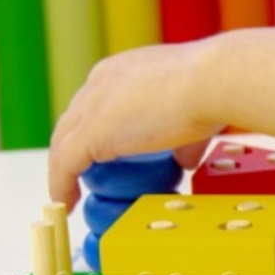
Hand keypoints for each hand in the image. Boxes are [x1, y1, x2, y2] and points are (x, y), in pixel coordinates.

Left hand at [48, 40, 225, 209]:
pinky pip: (64, 164)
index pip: (95, 103)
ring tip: (68, 195)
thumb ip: (184, 141)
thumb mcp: (194, 116)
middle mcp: (100, 82)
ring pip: (62, 142)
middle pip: (72, 121)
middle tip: (78, 177)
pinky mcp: (91, 131)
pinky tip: (67, 203)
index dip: (92, 129)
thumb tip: (184, 161)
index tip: (99, 153)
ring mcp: (92, 105)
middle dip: (71, 150)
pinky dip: (62, 185)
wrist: (212, 82)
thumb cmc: (212, 90)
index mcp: (122, 70)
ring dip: (62, 170)